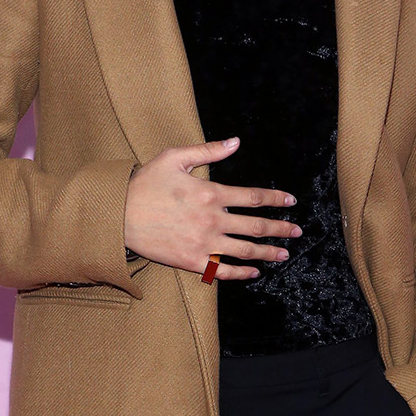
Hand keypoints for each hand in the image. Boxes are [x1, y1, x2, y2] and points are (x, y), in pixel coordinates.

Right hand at [123, 136, 300, 280]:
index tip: (291, 202)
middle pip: (257, 226)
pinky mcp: (192, 261)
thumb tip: (236, 142)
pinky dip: (242, 273)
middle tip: (297, 231)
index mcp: (211, 193)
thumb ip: (208, 150)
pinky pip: (223, 270)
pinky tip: (254, 273)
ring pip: (245, 251)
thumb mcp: (174, 158)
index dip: (276, 199)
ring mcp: (204, 243)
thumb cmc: (144, 184)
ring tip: (284, 254)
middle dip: (281, 229)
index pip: (253, 197)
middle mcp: (212, 220)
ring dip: (268, 253)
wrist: (118, 216)